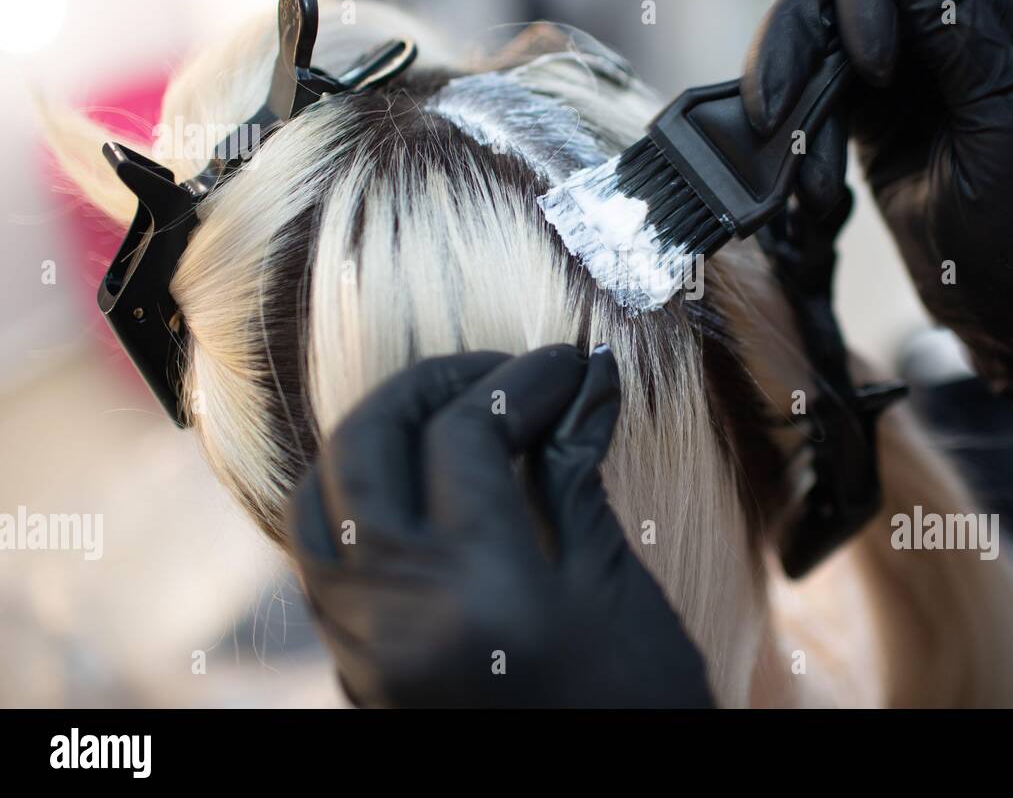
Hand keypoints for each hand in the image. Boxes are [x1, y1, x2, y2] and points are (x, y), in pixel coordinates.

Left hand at [289, 345, 712, 706]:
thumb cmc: (635, 704)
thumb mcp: (611, 581)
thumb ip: (575, 470)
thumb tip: (591, 378)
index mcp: (476, 585)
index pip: (465, 432)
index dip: (525, 379)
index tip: (572, 366)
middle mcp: (394, 611)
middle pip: (362, 444)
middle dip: (428, 384)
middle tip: (501, 374)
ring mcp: (361, 645)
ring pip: (318, 499)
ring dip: (377, 438)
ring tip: (452, 422)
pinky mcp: (355, 668)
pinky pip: (322, 558)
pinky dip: (359, 501)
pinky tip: (422, 489)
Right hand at [742, 0, 1012, 413]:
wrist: (1006, 307)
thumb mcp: (1000, 122)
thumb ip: (955, 27)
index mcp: (995, 15)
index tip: (869, 65)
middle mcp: (941, 30)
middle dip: (802, 48)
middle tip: (782, 114)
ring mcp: (898, 73)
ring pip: (812, 42)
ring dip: (791, 104)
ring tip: (807, 177)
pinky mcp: (865, 115)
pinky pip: (808, 99)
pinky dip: (798, 142)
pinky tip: (816, 192)